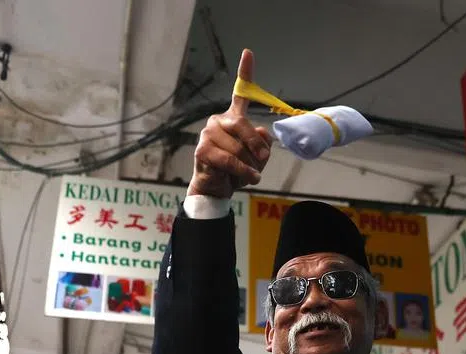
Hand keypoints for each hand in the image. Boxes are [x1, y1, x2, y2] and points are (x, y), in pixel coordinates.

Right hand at [187, 49, 272, 198]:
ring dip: (250, 165)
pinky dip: (243, 172)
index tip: (248, 52)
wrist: (217, 189)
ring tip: (250, 175)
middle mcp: (218, 121)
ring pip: (238, 147)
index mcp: (233, 118)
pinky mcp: (202, 150)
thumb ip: (263, 143)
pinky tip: (249, 178)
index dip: (245, 72)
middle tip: (264, 160)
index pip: (240, 93)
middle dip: (257, 146)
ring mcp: (208, 134)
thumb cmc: (237, 170)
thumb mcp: (257, 156)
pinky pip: (230, 160)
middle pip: (243, 125)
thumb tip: (263, 136)